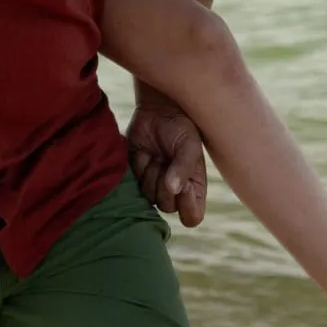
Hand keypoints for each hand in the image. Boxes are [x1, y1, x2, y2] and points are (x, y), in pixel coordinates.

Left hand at [125, 92, 207, 226]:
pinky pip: (132, 183)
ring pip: (148, 197)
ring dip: (150, 174)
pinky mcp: (136, 175)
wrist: (158, 110)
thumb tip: (174, 189)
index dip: (187, 207)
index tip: (185, 186)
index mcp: (193, 188)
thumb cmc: (181, 127)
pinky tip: (144, 152)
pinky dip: (137, 167)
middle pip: (166, 207)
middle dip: (163, 184)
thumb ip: (184, 167)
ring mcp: (154, 183)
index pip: (192, 216)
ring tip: (155, 154)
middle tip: (165, 161)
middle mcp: (174, 190)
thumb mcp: (189, 145)